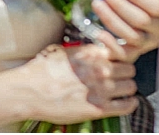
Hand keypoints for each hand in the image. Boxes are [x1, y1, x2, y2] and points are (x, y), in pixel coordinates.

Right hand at [22, 44, 137, 124]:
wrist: (27, 92)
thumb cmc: (38, 73)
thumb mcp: (59, 51)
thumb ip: (81, 51)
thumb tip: (93, 50)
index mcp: (91, 54)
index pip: (122, 51)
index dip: (122, 56)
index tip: (120, 60)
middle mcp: (100, 70)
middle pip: (129, 69)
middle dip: (124, 72)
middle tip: (117, 76)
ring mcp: (102, 89)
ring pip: (131, 86)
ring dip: (126, 88)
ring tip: (119, 90)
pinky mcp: (100, 108)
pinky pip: (127, 105)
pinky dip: (129, 103)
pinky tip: (125, 102)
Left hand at [87, 0, 158, 60]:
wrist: (134, 15)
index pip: (157, 6)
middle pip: (141, 20)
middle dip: (120, 6)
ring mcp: (149, 43)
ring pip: (132, 36)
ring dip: (111, 20)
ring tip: (96, 4)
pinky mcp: (135, 53)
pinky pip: (125, 55)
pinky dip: (111, 45)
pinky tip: (98, 33)